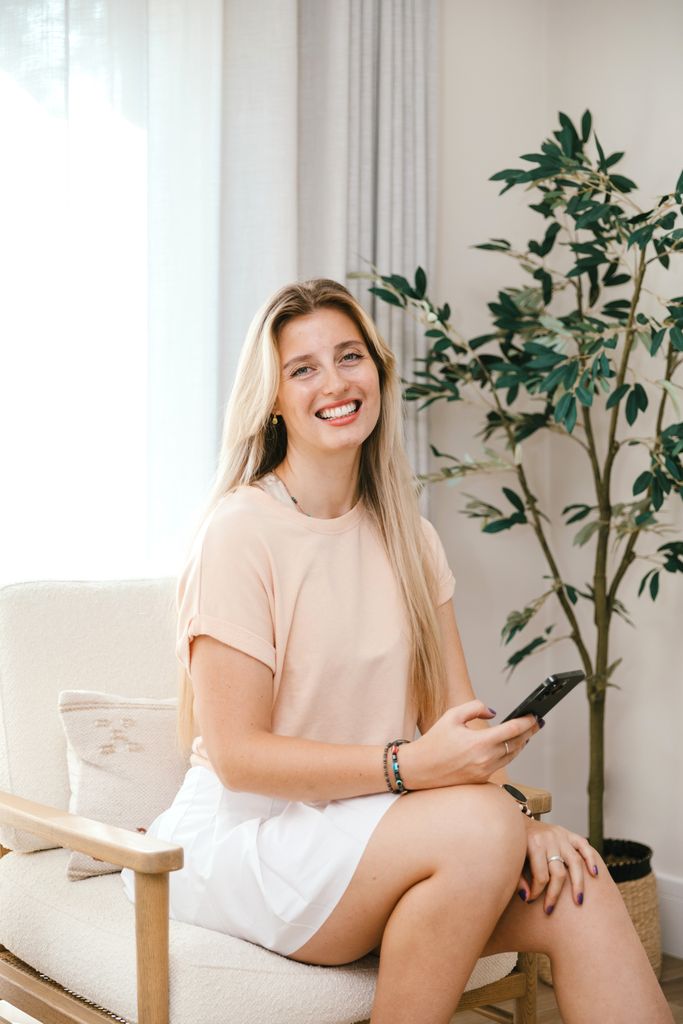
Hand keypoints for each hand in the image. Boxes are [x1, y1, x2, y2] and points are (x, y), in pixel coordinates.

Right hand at [400, 700, 539, 789]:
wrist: (419, 769)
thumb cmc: (434, 741)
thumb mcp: (452, 716)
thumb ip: (475, 708)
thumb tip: (494, 713)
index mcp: (480, 742)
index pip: (513, 730)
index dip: (527, 722)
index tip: (535, 715)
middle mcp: (486, 759)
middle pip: (517, 744)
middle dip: (529, 732)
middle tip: (537, 722)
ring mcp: (485, 772)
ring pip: (512, 756)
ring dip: (521, 744)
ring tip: (526, 733)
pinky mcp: (481, 779)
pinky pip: (502, 764)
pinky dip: (509, 754)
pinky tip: (510, 746)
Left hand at [518, 819, 599, 913]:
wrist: (518, 820)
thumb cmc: (516, 843)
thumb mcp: (512, 858)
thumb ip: (517, 878)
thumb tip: (526, 897)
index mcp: (533, 844)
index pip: (541, 876)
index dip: (536, 892)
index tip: (531, 900)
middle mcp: (549, 839)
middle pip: (558, 872)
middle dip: (554, 894)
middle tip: (549, 910)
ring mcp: (560, 836)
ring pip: (575, 862)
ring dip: (578, 883)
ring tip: (579, 901)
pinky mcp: (568, 833)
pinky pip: (583, 845)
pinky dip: (591, 859)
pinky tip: (594, 874)